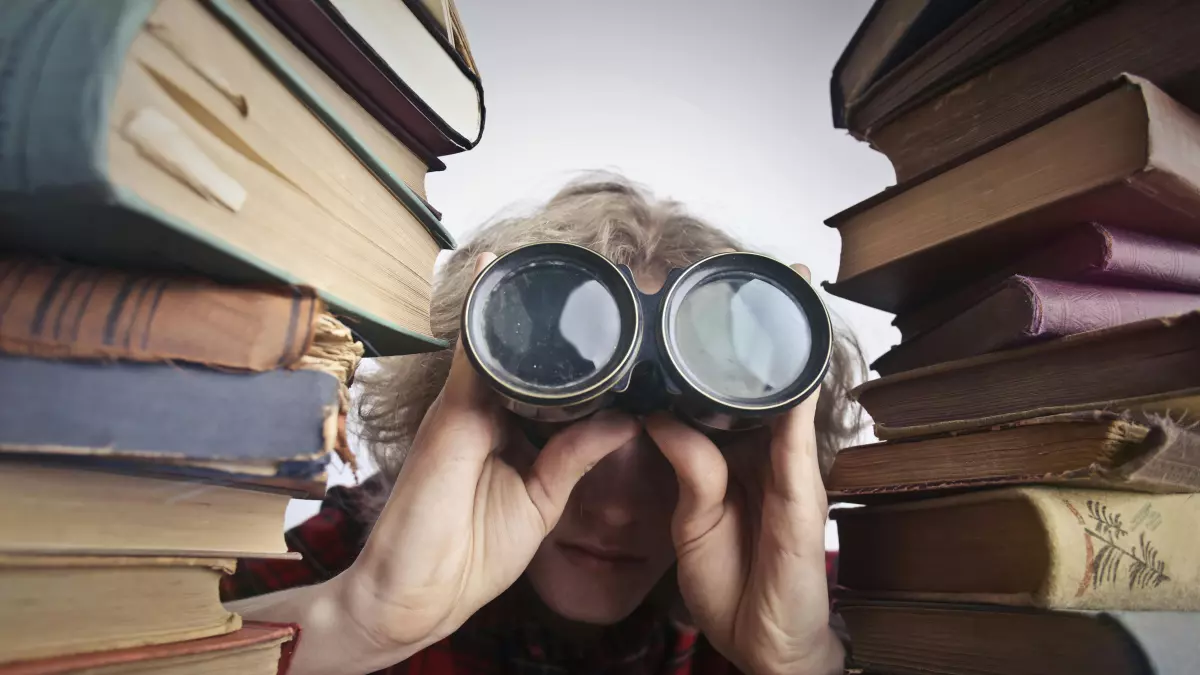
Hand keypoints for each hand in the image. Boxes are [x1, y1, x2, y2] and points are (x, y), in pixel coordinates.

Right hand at [335, 253, 640, 666]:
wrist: (415, 594)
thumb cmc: (471, 555)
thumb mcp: (541, 500)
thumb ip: (576, 456)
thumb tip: (627, 419)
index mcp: (509, 430)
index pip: (548, 380)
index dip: (577, 355)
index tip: (618, 322)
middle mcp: (485, 409)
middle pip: (524, 353)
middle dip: (554, 319)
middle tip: (602, 278)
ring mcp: (465, 406)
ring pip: (497, 342)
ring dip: (523, 305)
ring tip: (563, 259)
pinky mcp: (450, 411)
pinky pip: (471, 353)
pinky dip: (484, 315)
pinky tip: (499, 273)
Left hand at [644, 264, 844, 674]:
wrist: (762, 641)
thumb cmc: (732, 581)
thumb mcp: (694, 518)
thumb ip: (688, 464)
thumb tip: (660, 415)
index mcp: (737, 455)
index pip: (726, 392)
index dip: (715, 350)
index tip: (698, 301)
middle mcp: (767, 453)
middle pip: (763, 383)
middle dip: (759, 332)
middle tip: (749, 273)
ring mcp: (790, 470)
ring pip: (788, 398)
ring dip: (784, 349)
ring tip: (781, 293)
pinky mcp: (803, 496)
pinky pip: (798, 442)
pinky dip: (798, 402)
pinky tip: (794, 364)